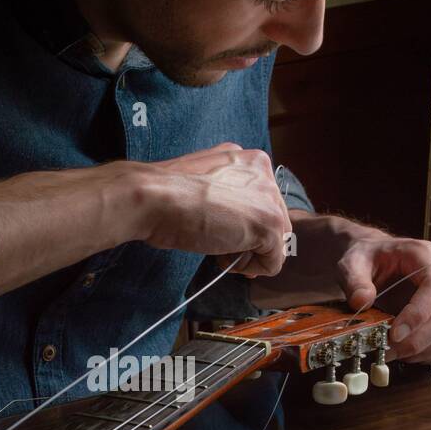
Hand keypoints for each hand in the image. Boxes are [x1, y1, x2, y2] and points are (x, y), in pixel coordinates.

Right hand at [134, 143, 291, 277]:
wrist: (155, 198)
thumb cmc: (166, 194)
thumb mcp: (203, 187)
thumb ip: (226, 197)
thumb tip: (239, 227)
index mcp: (248, 160)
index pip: (261, 202)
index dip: (243, 226)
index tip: (221, 234)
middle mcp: (264, 173)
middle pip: (272, 222)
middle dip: (248, 241)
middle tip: (219, 245)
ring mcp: (270, 198)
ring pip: (275, 242)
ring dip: (247, 255)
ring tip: (218, 249)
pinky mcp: (270, 224)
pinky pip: (273, 263)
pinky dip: (249, 269)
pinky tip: (224, 256)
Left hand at [273, 213, 430, 363]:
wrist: (377, 261)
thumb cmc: (368, 260)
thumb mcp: (353, 262)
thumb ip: (354, 280)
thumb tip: (361, 302)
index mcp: (428, 256)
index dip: (419, 313)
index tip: (395, 334)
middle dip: (418, 340)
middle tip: (387, 351)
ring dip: (422, 351)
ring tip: (391, 352)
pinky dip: (427, 356)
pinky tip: (404, 353)